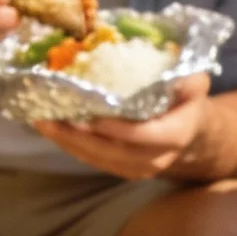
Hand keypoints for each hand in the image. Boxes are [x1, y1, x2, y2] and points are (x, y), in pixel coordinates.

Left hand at [35, 71, 210, 178]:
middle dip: (79, 136)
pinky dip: (71, 146)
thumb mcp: (194, 83)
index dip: (115, 127)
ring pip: (98, 159)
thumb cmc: (186, 100)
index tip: (89, 114)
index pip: (142, 135)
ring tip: (42, 122)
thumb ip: (188, 79)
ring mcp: (138, 169)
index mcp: (174, 135)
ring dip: (68, 142)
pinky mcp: (122, 170)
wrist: (190, 132)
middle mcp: (156, 158)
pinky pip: (94, 161)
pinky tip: (52, 130)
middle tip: (50, 117)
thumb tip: (179, 65)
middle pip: (112, 151)